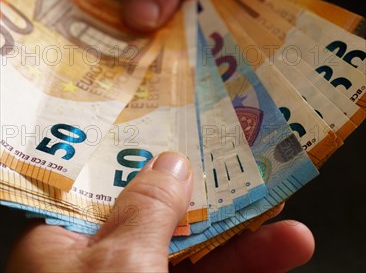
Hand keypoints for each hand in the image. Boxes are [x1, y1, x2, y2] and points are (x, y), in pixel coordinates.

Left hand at [6, 152, 313, 272]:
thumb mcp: (119, 263)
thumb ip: (148, 207)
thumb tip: (172, 160)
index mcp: (60, 249)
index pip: (106, 190)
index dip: (147, 164)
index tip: (188, 141)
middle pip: (160, 225)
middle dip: (213, 208)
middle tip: (259, 184)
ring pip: (189, 266)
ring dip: (242, 250)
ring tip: (294, 237)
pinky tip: (273, 264)